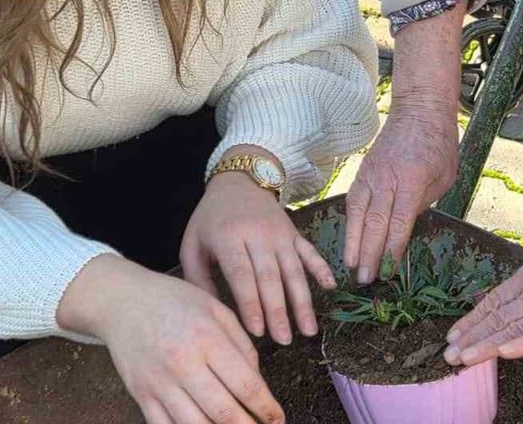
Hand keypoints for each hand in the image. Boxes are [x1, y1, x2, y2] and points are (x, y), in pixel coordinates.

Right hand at [59, 255, 283, 423]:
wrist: (122, 301)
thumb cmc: (174, 301)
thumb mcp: (216, 309)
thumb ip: (242, 345)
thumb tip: (258, 381)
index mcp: (207, 339)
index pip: (246, 385)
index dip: (266, 408)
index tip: (277, 418)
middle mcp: (183, 363)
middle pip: (224, 412)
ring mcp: (159, 382)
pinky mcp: (141, 394)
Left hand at [181, 173, 335, 345]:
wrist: (238, 182)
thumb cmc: (210, 219)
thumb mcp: (192, 244)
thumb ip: (198, 279)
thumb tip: (212, 314)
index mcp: (228, 237)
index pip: (242, 275)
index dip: (251, 303)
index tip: (257, 331)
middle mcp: (257, 235)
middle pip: (270, 277)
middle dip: (278, 311)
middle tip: (283, 340)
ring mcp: (280, 234)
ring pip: (294, 270)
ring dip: (303, 301)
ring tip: (308, 330)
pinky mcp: (294, 233)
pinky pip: (310, 252)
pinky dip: (321, 269)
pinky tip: (330, 287)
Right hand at [344, 4, 463, 284]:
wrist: (419, 110)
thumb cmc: (440, 145)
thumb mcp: (444, 178)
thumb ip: (424, 204)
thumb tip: (406, 230)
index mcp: (414, 181)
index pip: (399, 222)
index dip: (392, 249)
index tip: (387, 273)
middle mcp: (388, 179)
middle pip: (375, 222)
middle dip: (369, 254)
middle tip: (365, 280)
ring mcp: (372, 174)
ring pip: (358, 214)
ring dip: (354, 243)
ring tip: (350, 266)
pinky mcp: (363, 172)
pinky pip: (353, 201)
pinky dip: (349, 223)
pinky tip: (348, 240)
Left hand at [443, 159, 522, 366]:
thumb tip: (508, 289)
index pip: (495, 301)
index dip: (473, 318)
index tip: (454, 332)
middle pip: (497, 317)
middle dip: (470, 336)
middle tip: (447, 354)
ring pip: (512, 328)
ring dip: (485, 345)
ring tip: (462, 359)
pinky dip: (521, 344)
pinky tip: (503, 354)